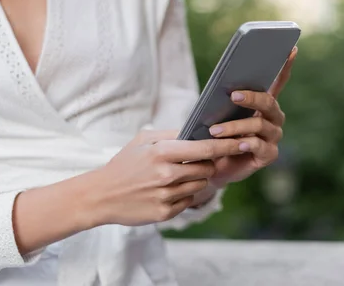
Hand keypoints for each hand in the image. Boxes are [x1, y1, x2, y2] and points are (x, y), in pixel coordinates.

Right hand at [85, 130, 244, 226]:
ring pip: (200, 186)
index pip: (205, 149)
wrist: (100, 196)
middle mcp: (166, 175)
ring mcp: (166, 196)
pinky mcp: (165, 213)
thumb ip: (172, 134)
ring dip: (196, 180)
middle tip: (197, 161)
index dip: (227, 146)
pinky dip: (185, 195)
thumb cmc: (125, 164)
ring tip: (177, 176)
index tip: (242, 142)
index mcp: (162, 152)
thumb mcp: (144, 140)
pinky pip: (189, 201)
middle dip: (207, 164)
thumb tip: (200, 130)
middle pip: (207, 169)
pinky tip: (168, 190)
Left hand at [207, 47, 297, 186]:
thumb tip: (227, 87)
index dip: (286, 66)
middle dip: (251, 97)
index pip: (278, 81)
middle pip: (268, 102)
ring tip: (215, 131)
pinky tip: (237, 145)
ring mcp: (273, 136)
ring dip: (235, 127)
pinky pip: (259, 146)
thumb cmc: (216, 135)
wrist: (212, 165)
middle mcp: (273, 118)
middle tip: (233, 96)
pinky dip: (246, 144)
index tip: (291, 48)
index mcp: (264, 104)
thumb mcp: (219, 114)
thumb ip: (227, 101)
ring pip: (258, 125)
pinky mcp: (269, 155)